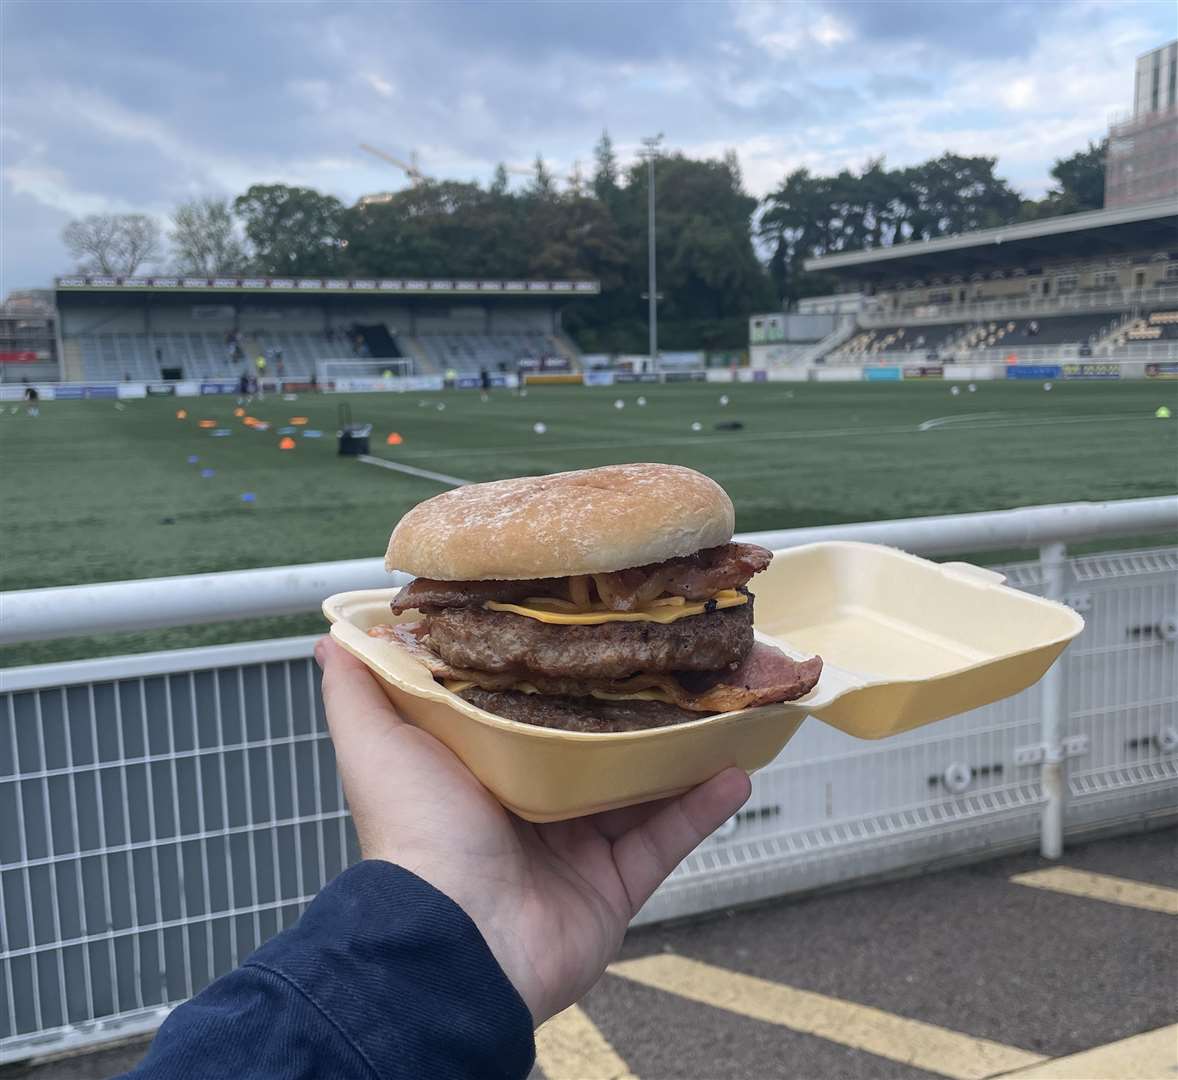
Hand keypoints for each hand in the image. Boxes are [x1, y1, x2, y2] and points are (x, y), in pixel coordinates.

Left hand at [315, 636, 749, 1024]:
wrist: (453, 940)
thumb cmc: (412, 836)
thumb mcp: (376, 746)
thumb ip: (359, 690)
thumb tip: (332, 634)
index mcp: (483, 771)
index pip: (529, 711)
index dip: (558, 674)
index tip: (589, 628)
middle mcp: (531, 807)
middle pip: (593, 748)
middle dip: (629, 708)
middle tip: (666, 659)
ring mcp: (575, 849)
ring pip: (640, 789)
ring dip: (678, 751)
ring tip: (714, 701)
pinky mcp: (613, 886)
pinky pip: (668, 841)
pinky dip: (702, 808)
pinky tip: (735, 768)